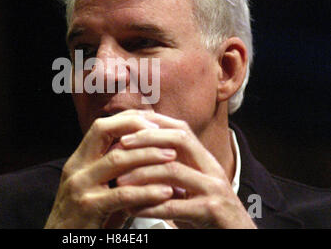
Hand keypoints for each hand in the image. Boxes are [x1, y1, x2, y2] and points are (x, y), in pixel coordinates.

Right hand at [44, 110, 176, 228]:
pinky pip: (123, 194)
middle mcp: (76, 168)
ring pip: (117, 159)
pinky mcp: (88, 207)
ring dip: (148, 156)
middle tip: (165, 135)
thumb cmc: (85, 218)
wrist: (62, 242)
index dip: (127, 120)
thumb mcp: (95, 188)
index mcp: (78, 160)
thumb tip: (148, 154)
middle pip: (104, 131)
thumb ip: (115, 172)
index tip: (153, 122)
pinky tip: (166, 192)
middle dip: (137, 129)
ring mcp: (80, 186)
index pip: (101, 126)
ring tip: (172, 157)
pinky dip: (147, 191)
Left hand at [116, 113, 256, 228]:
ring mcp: (213, 189)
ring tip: (120, 181)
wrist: (238, 236)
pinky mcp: (211, 211)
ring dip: (142, 174)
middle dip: (147, 138)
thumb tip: (140, 153)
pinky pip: (174, 205)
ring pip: (173, 170)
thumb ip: (175, 168)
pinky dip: (150, 205)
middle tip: (121, 145)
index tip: (127, 127)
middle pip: (179, 139)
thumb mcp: (193, 185)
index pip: (180, 129)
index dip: (153, 124)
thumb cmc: (208, 212)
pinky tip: (133, 208)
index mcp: (205, 159)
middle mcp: (211, 169)